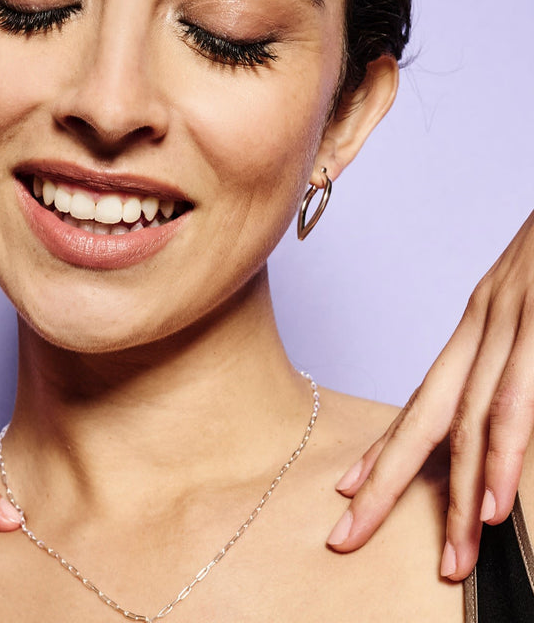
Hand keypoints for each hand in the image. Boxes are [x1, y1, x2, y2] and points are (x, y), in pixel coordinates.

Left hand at [326, 209, 533, 580]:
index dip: (385, 449)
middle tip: (348, 533)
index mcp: (475, 328)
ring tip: (448, 559)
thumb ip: (511, 356)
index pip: (420, 401)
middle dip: (385, 483)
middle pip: (422, 418)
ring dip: (456, 496)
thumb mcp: (531, 305)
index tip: (352, 490)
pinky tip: (489, 505)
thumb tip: (503, 406)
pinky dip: (502, 455)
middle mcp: (480, 329)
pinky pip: (516, 402)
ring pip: (467, 423)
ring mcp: (509, 328)